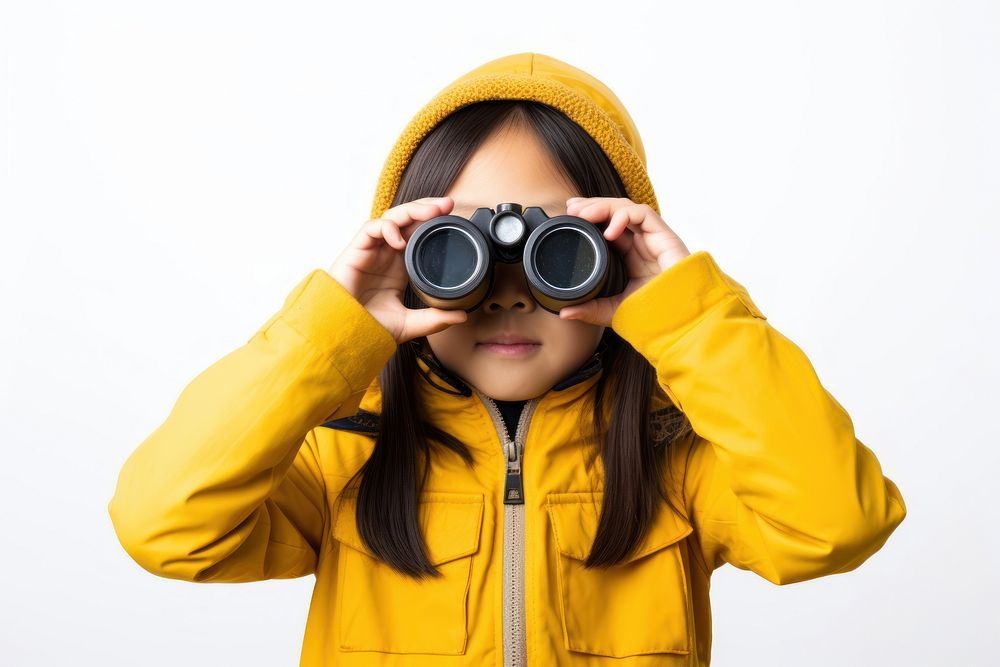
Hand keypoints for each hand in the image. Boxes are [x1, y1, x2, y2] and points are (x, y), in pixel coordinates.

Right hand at [328, 196, 467, 343]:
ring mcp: (372, 250)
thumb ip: (434, 319)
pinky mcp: (356, 251)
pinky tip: (399, 240)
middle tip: (448, 205)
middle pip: (408, 220)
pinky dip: (387, 229)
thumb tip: (462, 316)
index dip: (434, 223)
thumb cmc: (369, 326)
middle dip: (427, 208)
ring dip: (412, 210)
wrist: (343, 333)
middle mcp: (387, 254)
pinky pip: (372, 229)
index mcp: (400, 265)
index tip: (454, 218)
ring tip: (432, 212)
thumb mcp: (409, 324)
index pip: (418, 234)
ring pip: (392, 218)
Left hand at [558, 197, 690, 326]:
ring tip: (583, 214)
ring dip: (603, 206)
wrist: (682, 317)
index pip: (607, 225)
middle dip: (591, 206)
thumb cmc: (655, 312)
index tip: (569, 215)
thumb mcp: (614, 311)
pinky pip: (642, 214)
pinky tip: (609, 231)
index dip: (589, 217)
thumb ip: (590, 310)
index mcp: (629, 254)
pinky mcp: (664, 236)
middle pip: (614, 212)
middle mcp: (640, 242)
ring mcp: (652, 238)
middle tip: (571, 209)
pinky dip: (623, 217)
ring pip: (625, 208)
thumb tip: (564, 313)